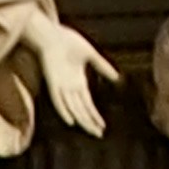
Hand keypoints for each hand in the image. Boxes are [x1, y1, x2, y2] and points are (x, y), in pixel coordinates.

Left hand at [31, 18, 118, 138]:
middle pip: (81, 110)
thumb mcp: (91, 54)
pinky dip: (64, 110)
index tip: (102, 126)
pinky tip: (71, 121)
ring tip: (91, 130)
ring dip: (81, 120)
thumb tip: (117, 78)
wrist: (51, 33)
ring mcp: (61, 85)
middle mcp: (69, 87)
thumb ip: (102, 67)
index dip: (94, 115)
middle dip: (90, 122)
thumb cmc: (68, 41)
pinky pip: (58, 99)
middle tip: (99, 134)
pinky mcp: (53, 81)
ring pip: (72, 108)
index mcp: (78, 82)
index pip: (87, 104)